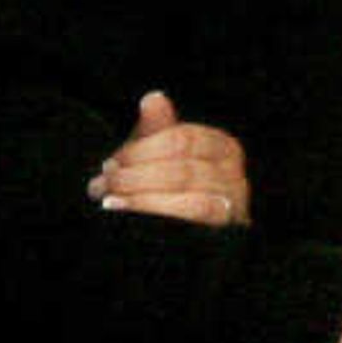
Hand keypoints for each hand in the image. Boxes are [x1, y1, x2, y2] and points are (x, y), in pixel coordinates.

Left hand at [92, 90, 251, 227]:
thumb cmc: (167, 190)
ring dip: (143, 199)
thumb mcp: (158, 157)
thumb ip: (156, 129)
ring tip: (110, 200)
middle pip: (184, 171)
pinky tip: (125, 213)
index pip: (182, 140)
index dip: (141, 150)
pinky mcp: (227, 233)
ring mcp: (235, 207)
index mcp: (222, 147)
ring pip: (190, 199)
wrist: (180, 244)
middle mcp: (236, 175)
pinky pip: (194, 222)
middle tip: (105, 183)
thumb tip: (153, 98)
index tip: (112, 162)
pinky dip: (156, 214)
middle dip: (137, 177)